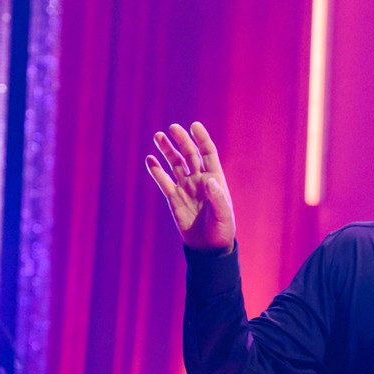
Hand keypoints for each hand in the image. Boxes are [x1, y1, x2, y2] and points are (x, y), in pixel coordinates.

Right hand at [146, 122, 235, 253]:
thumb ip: (218, 198)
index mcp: (214, 179)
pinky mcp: (173, 198)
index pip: (207, 153)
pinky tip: (150, 159)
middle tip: (172, 128)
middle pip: (189, 154)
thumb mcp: (223, 215)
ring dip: (167, 150)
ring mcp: (185, 187)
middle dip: (181, 141)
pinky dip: (156, 170)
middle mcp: (199, 180)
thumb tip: (210, 180)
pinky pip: (163, 181)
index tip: (194, 126)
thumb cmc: (221, 231)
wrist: (208, 248)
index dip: (201, 139)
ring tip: (158, 136)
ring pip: (175, 164)